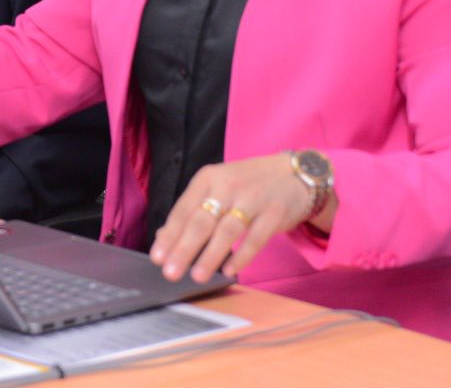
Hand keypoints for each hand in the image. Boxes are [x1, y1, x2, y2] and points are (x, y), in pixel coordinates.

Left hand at [148, 153, 335, 283]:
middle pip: (202, 220)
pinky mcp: (274, 211)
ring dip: (211, 255)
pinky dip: (242, 255)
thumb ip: (193, 212)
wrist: (293, 173)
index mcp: (207, 179)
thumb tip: (164, 239)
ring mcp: (253, 197)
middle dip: (184, 248)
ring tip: (197, 276)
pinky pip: (256, 237)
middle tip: (170, 272)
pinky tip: (229, 270)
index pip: (184, 210)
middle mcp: (227, 185)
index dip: (170, 235)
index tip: (157, 258)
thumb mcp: (217, 189)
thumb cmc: (247, 185)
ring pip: (227, 230)